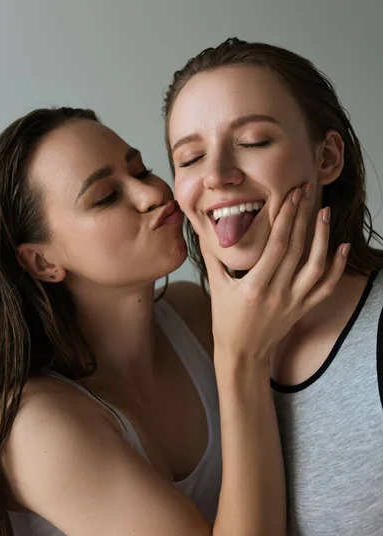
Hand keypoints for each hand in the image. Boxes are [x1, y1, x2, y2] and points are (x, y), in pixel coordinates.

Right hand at [201, 183, 348, 363]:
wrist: (243, 353)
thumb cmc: (226, 320)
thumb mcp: (216, 287)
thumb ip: (212, 257)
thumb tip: (202, 229)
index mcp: (254, 286)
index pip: (276, 245)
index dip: (285, 218)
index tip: (291, 195)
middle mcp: (277, 293)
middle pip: (297, 248)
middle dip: (303, 216)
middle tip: (308, 191)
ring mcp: (293, 301)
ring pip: (316, 266)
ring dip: (322, 237)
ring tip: (324, 213)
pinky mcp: (302, 308)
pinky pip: (325, 287)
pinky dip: (336, 266)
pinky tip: (342, 247)